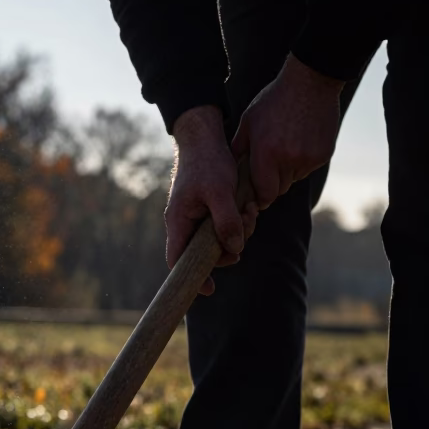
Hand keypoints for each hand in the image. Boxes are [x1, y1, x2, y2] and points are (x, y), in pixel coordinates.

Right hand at [166, 105, 257, 295]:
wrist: (205, 139)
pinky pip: (225, 227)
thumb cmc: (207, 163)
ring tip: (251, 210)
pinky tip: (249, 206)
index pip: (177, 260)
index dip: (190, 277)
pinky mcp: (209, 212)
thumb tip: (234, 248)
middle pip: (203, 254)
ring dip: (239, 231)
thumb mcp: (220, 191)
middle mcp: (185, 224)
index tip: (209, 289)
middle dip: (228, 248)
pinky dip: (239, 221)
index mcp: (178, 221)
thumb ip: (226, 220)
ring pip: (218, 240)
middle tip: (245, 233)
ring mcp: (196, 218)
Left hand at [232, 54, 343, 209]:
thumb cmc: (274, 100)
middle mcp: (288, 160)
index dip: (260, 197)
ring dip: (288, 171)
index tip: (257, 194)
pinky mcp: (323, 154)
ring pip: (294, 178)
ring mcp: (308, 159)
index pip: (265, 194)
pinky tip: (300, 140)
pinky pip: (309, 167)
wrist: (310, 81)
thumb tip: (232, 170)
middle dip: (273, 183)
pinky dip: (303, 161)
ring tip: (285, 146)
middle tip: (269, 166)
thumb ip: (239, 148)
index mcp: (266, 154)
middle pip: (280, 189)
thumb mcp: (249, 121)